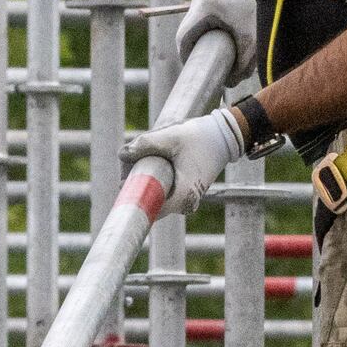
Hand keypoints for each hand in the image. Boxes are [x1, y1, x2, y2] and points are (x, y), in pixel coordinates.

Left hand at [114, 104, 247, 221]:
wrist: (224, 137)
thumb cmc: (199, 137)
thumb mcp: (170, 137)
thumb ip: (145, 144)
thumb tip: (123, 155)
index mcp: (183, 194)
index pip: (149, 210)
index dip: (132, 199)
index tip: (121, 185)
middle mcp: (186, 203)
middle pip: (149, 202)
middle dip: (136, 182)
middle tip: (135, 158)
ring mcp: (187, 201)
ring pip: (155, 197)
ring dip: (145, 180)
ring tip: (150, 156)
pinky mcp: (186, 195)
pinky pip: (163, 193)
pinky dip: (155, 180)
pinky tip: (158, 160)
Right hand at [179, 0, 262, 77]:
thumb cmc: (263, 15)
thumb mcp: (252, 44)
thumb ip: (241, 68)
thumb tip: (228, 84)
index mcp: (206, 6)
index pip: (184, 37)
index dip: (186, 56)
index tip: (193, 70)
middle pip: (186, 31)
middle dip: (193, 51)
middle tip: (202, 68)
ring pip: (192, 25)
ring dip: (198, 41)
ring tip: (206, 58)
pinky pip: (200, 19)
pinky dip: (204, 32)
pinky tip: (212, 44)